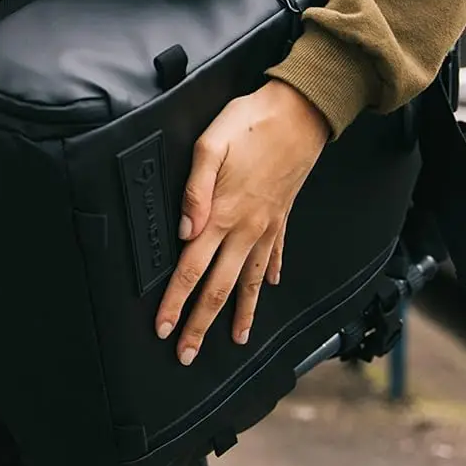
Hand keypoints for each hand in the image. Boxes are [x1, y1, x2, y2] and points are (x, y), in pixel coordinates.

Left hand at [155, 80, 330, 364]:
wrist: (302, 112)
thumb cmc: (251, 123)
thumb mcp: (210, 145)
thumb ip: (193, 190)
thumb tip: (183, 230)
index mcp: (222, 214)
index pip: (192, 269)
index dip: (175, 301)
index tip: (163, 328)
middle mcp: (246, 228)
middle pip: (219, 288)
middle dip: (200, 324)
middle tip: (186, 353)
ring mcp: (267, 226)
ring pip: (249, 281)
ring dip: (240, 314)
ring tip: (234, 341)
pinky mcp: (282, 216)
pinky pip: (274, 255)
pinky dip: (268, 276)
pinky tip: (266, 288)